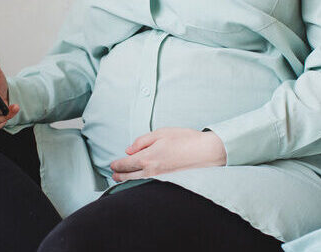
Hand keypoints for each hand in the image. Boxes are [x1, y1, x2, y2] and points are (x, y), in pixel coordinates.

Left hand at [109, 127, 226, 181]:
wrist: (208, 153)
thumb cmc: (186, 140)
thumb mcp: (161, 133)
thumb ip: (142, 141)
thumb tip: (129, 150)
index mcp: (147, 157)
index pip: (125, 165)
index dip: (116, 165)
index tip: (112, 165)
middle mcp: (151, 172)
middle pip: (129, 177)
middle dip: (119, 175)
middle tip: (114, 174)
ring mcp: (160, 181)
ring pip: (138, 184)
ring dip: (128, 183)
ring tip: (122, 181)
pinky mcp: (169, 185)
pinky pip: (150, 188)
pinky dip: (141, 186)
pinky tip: (141, 185)